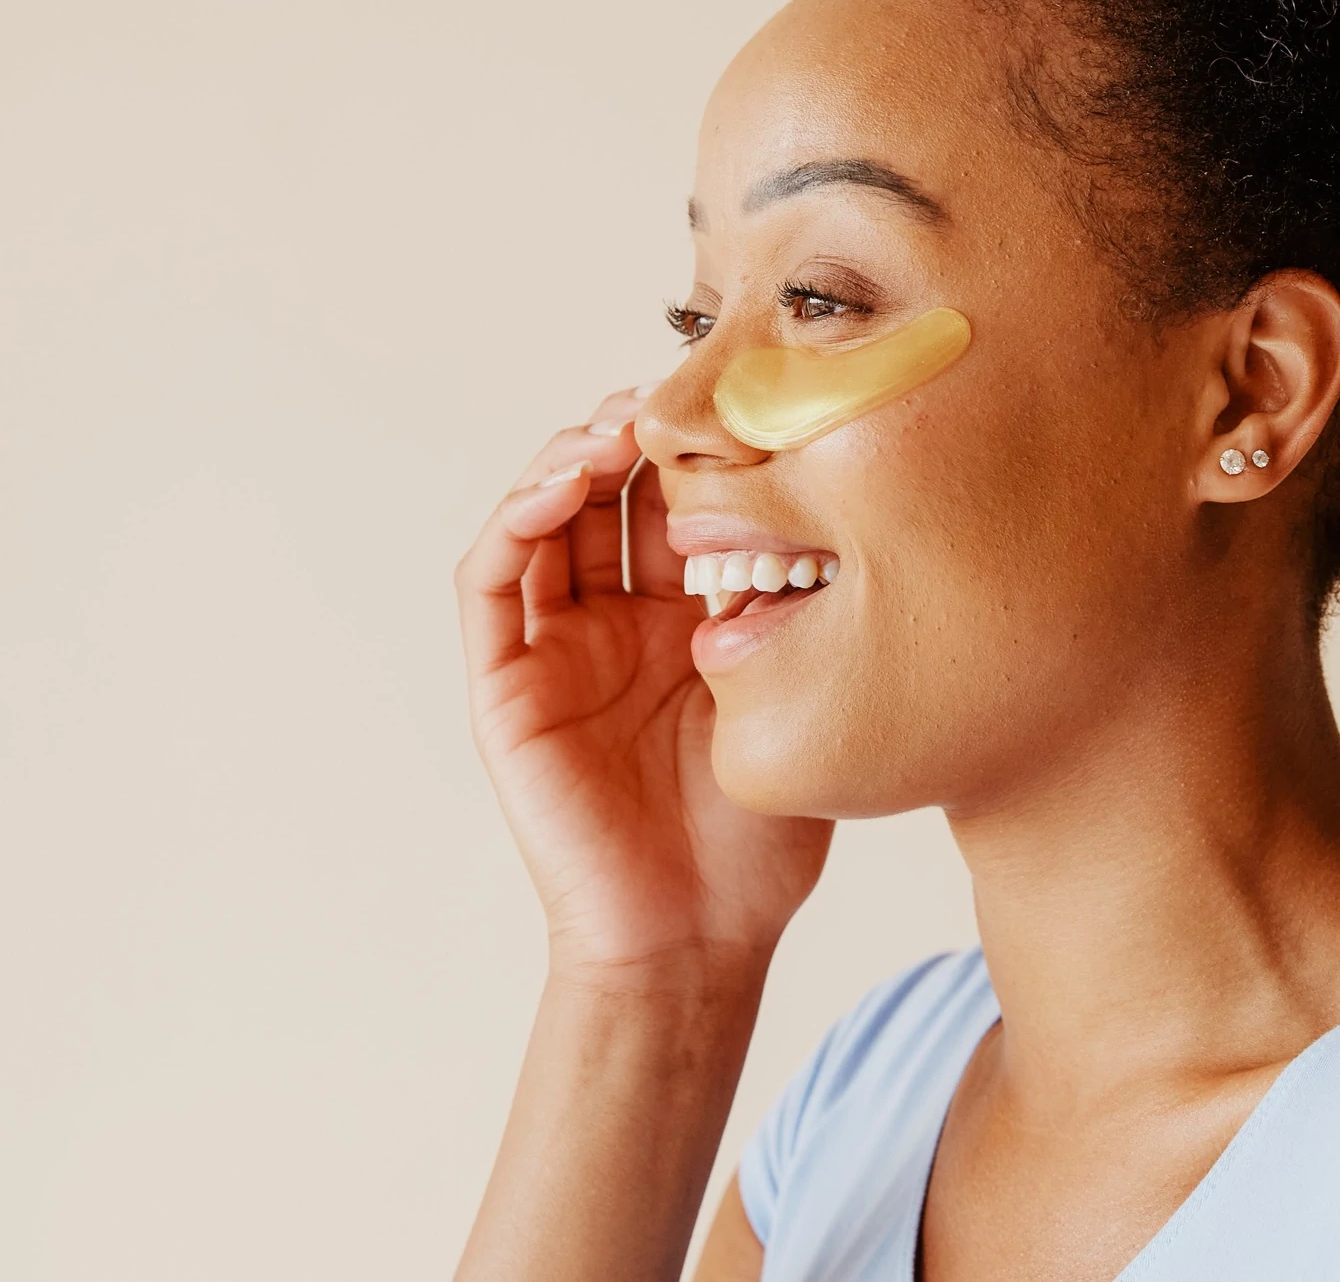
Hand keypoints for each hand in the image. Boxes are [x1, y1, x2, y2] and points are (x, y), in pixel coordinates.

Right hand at [455, 387, 832, 982]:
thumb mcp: (799, 702)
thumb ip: (802, 617)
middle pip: (604, 496)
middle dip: (632, 436)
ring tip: (617, 427)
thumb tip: (848, 509)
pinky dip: (516, 520)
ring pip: (540, 520)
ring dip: (569, 459)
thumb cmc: (759, 843)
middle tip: (674, 397)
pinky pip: (491, 582)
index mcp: (680, 623)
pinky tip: (562, 484)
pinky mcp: (504, 687)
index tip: (736, 408)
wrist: (698, 941)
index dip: (693, 452)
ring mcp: (552, 652)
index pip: (673, 507)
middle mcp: (611, 626)